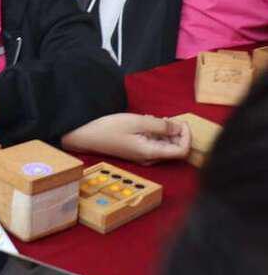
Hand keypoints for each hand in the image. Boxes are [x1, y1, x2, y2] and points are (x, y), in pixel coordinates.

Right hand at [62, 114, 191, 164]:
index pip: (182, 151)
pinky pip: (154, 144)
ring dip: (165, 131)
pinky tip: (145, 123)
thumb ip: (160, 125)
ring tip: (152, 118)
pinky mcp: (137, 152)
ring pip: (165, 146)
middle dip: (176, 132)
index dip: (187, 136)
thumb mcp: (137, 122)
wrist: (86, 136)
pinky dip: (155, 134)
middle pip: (175, 149)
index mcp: (151, 152)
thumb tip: (178, 128)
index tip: (181, 121)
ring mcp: (143, 156)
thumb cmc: (109, 129)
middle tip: (165, 117)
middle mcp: (149, 158)